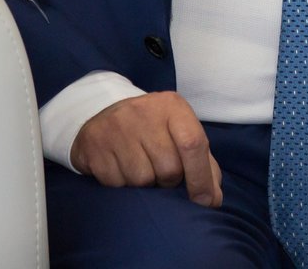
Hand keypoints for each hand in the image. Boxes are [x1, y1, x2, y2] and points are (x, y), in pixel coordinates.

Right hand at [69, 91, 222, 204]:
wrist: (103, 112)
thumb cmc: (152, 128)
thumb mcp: (180, 133)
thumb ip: (202, 163)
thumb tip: (212, 199)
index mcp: (172, 106)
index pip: (193, 144)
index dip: (201, 177)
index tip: (204, 201)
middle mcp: (144, 113)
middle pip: (168, 168)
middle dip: (169, 181)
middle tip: (162, 173)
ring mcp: (117, 128)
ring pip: (142, 180)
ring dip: (145, 185)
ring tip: (141, 169)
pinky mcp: (95, 145)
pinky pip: (116, 184)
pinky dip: (122, 185)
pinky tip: (121, 168)